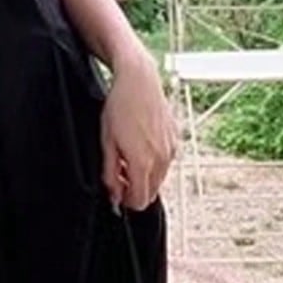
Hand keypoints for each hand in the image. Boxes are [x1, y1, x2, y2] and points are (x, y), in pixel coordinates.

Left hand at [100, 48, 178, 211]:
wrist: (138, 80)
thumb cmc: (119, 107)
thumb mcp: (106, 143)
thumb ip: (110, 174)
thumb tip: (114, 194)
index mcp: (143, 163)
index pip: (140, 201)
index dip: (125, 199)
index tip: (116, 188)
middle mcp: (161, 159)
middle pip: (151, 193)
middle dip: (135, 188)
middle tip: (120, 171)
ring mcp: (171, 149)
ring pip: (159, 179)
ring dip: (144, 175)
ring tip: (128, 155)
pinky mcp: (175, 139)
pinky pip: (166, 162)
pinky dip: (154, 162)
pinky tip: (140, 145)